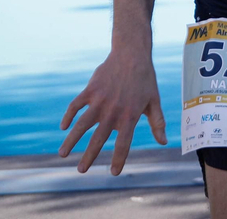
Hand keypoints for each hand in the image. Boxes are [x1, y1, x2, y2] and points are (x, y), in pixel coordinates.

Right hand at [59, 47, 167, 174]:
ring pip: (82, 124)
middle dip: (89, 156)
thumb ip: (157, 123)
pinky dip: (68, 116)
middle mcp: (113, 111)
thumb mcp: (154, 101)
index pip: (123, 143)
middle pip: (98, 138)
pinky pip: (76, 105)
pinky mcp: (91, 90)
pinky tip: (63, 127)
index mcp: (130, 116)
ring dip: (71, 140)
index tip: (113, 172)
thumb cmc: (145, 80)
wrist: (131, 54)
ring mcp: (100, 100)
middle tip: (81, 171)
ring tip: (62, 154)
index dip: (119, 159)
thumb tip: (163, 142)